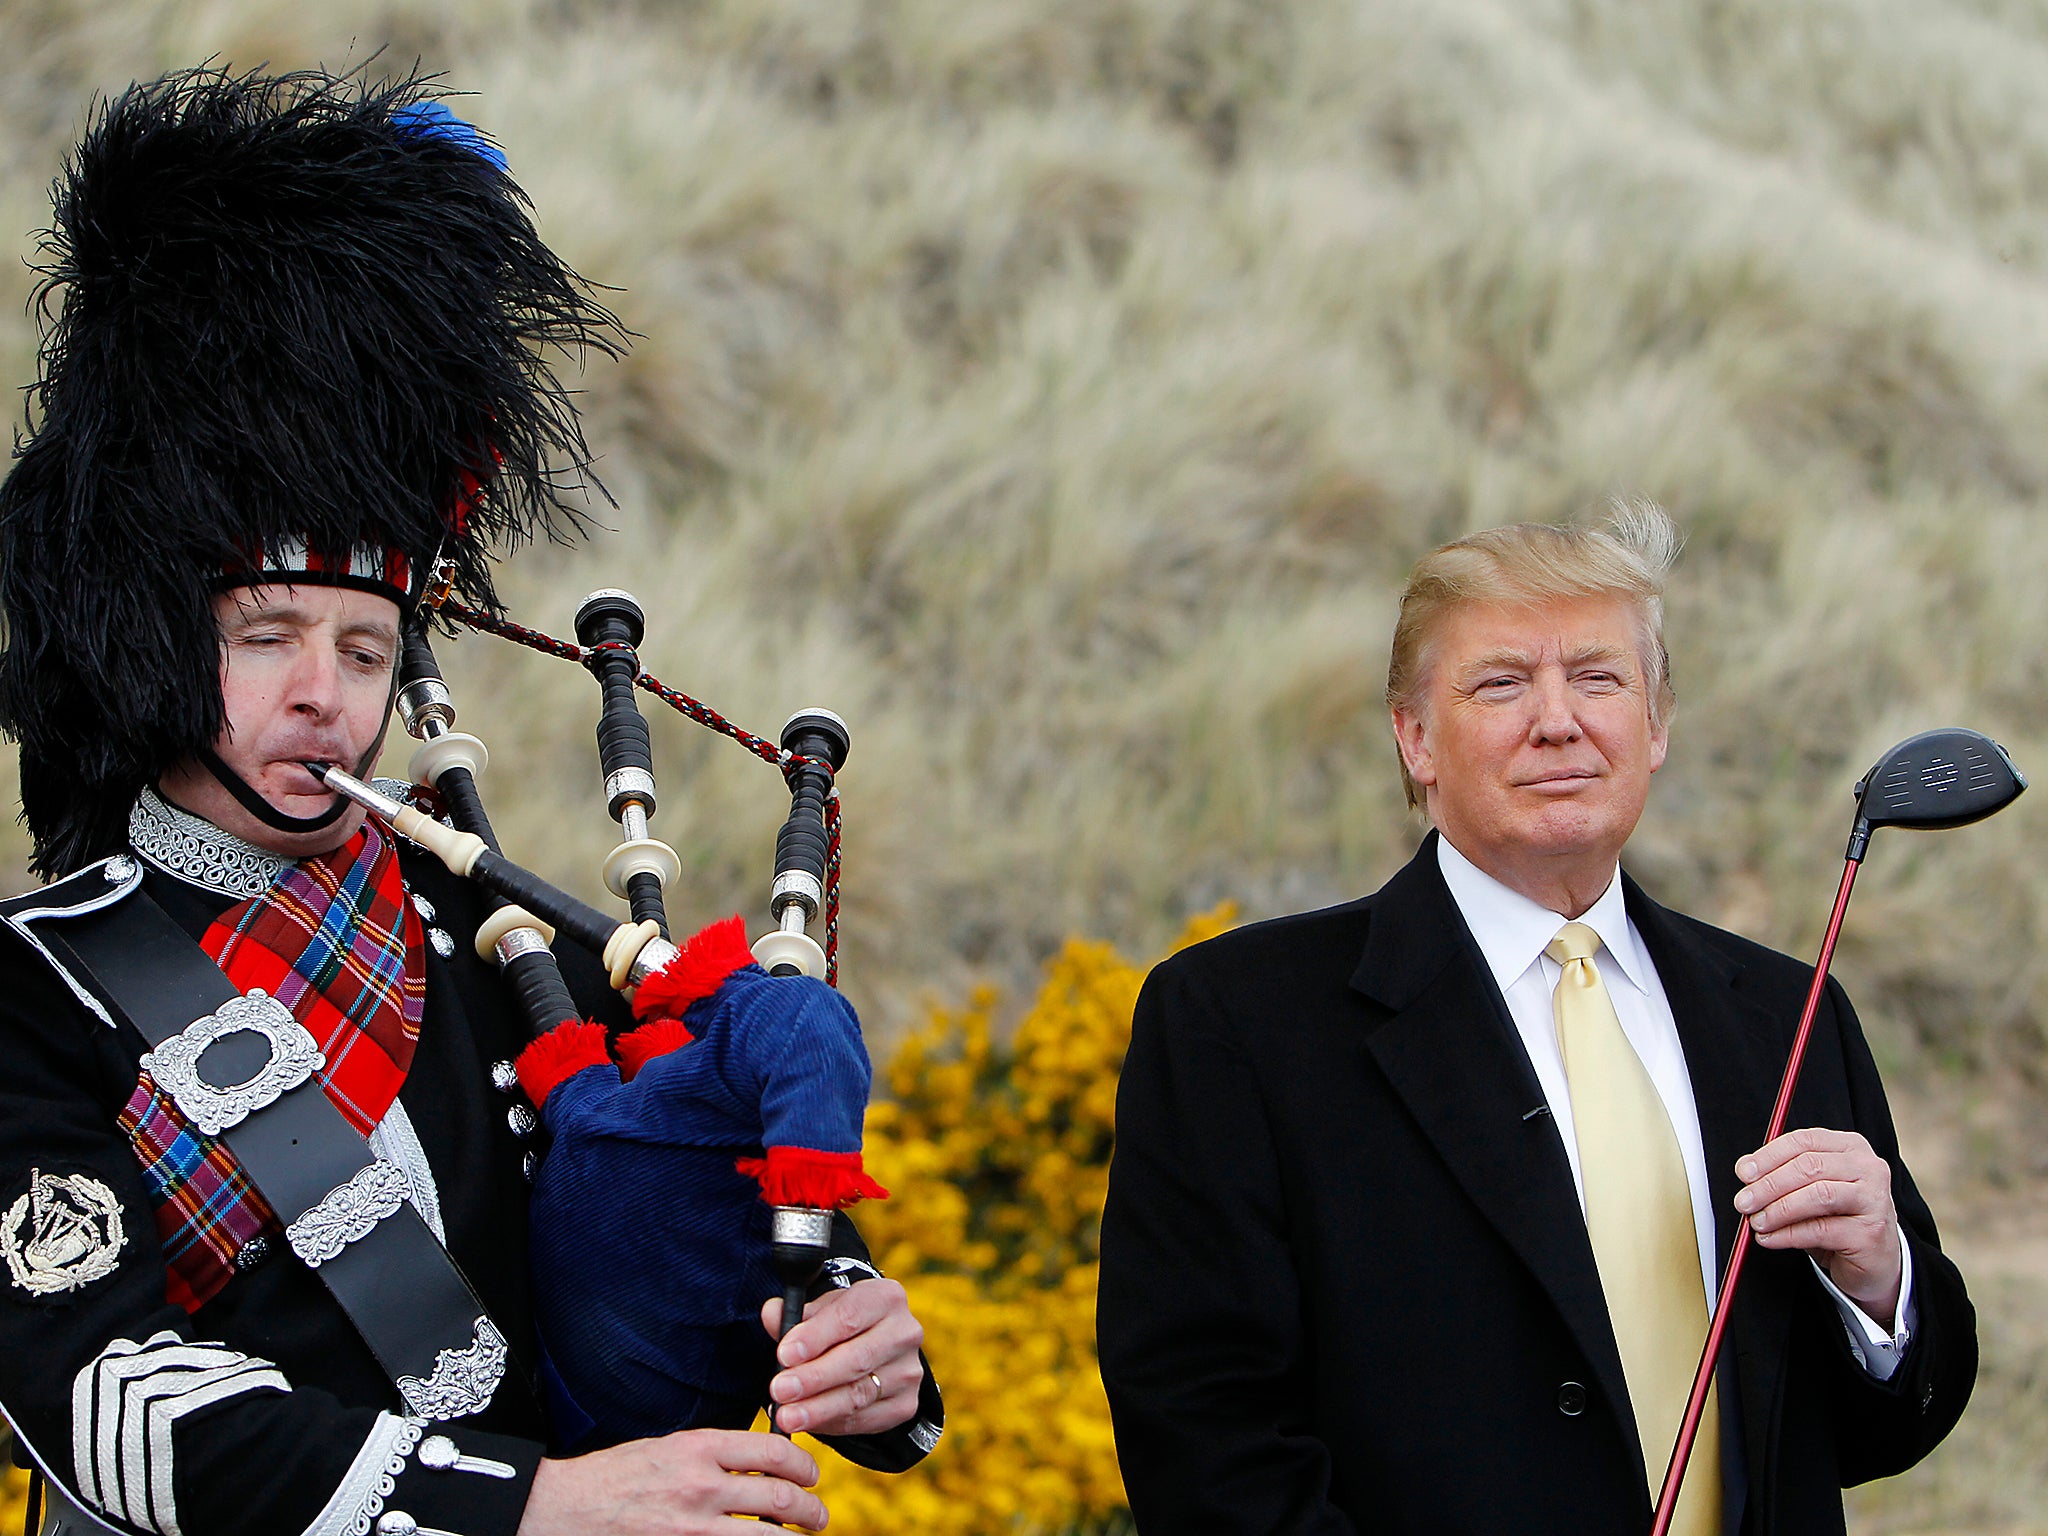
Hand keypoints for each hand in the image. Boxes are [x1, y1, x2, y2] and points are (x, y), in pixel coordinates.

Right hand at [516, 1428, 824, 1534]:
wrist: (569, 1507)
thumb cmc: (618, 1475)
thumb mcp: (669, 1447)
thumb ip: (713, 1454)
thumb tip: (759, 1461)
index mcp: (699, 1449)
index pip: (772, 1452)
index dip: (804, 1464)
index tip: (810, 1474)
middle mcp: (701, 1487)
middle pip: (779, 1497)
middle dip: (810, 1509)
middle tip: (818, 1514)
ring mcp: (693, 1527)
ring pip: (765, 1535)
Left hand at [762, 1278, 924, 1435]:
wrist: (873, 1348)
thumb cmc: (840, 1325)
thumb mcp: (820, 1310)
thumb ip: (795, 1314)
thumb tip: (772, 1314)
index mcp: (885, 1298)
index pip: (849, 1317)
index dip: (815, 1337)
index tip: (784, 1355)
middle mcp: (904, 1333)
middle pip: (856, 1360)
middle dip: (814, 1378)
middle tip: (780, 1390)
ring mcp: (909, 1371)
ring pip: (859, 1395)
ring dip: (818, 1408)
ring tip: (787, 1415)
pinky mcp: (906, 1404)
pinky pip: (865, 1420)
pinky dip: (832, 1424)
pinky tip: (808, 1423)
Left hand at [1736, 1126, 1901, 1320]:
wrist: (1875, 1260)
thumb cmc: (1838, 1219)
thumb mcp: (1810, 1190)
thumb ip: (1784, 1176)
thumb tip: (1746, 1172)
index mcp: (1850, 1147)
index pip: (1804, 1142)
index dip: (1768, 1156)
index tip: (1743, 1172)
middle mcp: (1868, 1168)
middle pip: (1809, 1167)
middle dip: (1769, 1185)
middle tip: (1743, 1202)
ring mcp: (1874, 1200)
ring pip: (1818, 1195)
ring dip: (1778, 1209)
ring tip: (1756, 1221)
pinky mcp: (1870, 1233)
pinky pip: (1820, 1230)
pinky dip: (1788, 1234)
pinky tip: (1770, 1238)